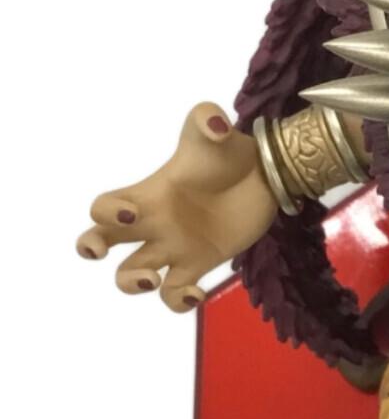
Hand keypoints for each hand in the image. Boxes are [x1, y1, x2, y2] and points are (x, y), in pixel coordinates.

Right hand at [76, 102, 279, 311]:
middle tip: (101, 253)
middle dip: (91, 247)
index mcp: (148, 195)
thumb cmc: (231, 153)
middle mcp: (153, 223)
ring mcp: (174, 247)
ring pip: (132, 275)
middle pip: (102, 240)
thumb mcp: (215, 131)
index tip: (129, 217)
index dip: (105, 215)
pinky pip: (176, 293)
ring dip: (131, 283)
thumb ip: (207, 118)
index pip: (105, 208)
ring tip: (152, 281)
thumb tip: (213, 123)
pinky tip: (196, 294)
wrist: (267, 175)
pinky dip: (178, 300)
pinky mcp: (200, 263)